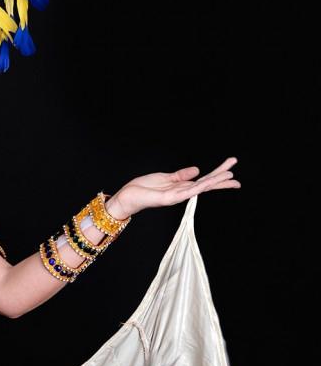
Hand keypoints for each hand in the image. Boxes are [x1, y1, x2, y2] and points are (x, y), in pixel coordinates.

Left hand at [108, 157, 239, 218]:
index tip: (232, 167)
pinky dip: (197, 188)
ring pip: (200, 189)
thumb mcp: (165, 177)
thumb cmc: (143, 188)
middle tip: (238, 177)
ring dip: (214, 183)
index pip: (204, 180)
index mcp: (182, 186)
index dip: (218, 174)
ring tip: (229, 177)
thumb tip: (198, 170)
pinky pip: (185, 192)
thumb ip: (181, 175)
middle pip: (206, 185)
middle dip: (222, 180)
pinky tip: (206, 184)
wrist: (127, 197)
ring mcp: (176, 196)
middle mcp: (182, 192)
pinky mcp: (168, 199)